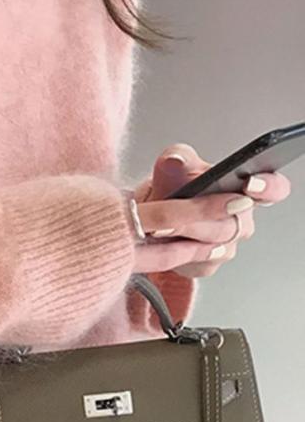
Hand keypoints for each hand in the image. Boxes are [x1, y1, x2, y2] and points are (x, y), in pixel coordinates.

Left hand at [131, 142, 291, 277]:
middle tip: (180, 212)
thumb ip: (176, 158)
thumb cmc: (169, 190)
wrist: (149, 218)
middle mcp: (241, 217)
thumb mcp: (170, 168)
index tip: (250, 184)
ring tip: (165, 227)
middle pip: (235, 224)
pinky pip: (199, 262)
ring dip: (188, 236)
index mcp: (243, 188)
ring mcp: (227, 243)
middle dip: (203, 217)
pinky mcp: (209, 263)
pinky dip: (180, 253)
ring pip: (216, 245)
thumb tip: (175, 159)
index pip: (272, 188)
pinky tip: (168, 243)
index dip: (267, 187)